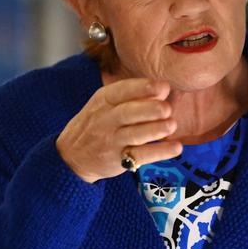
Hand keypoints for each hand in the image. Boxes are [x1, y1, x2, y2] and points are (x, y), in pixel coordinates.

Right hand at [56, 78, 181, 182]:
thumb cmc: (96, 123)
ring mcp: (111, 141)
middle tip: (167, 108)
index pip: (123, 90)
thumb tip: (164, 90)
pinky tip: (176, 147)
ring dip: (156, 130)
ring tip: (172, 125)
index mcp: (104, 99)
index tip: (163, 87)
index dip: (144, 88)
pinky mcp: (118, 161)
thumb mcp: (104, 103)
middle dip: (150, 109)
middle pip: (128, 113)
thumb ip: (130, 96)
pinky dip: (160, 152)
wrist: (71, 156)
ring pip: (135, 135)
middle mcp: (106, 119)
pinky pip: (141, 156)